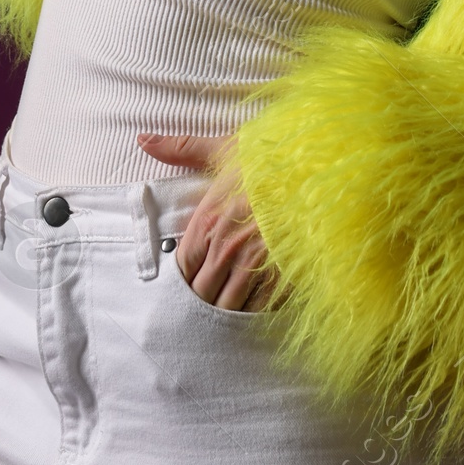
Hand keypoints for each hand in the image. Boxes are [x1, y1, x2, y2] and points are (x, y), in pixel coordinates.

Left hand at [138, 130, 280, 308]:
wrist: (319, 169)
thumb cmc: (271, 159)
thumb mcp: (224, 149)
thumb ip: (181, 149)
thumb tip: (144, 140)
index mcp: (209, 220)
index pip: (181, 267)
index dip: (179, 282)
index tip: (181, 288)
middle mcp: (226, 247)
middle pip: (201, 293)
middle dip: (199, 304)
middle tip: (197, 315)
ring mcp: (254, 265)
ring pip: (227, 307)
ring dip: (222, 315)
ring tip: (220, 324)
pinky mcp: (281, 278)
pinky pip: (257, 309)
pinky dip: (252, 316)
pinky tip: (251, 315)